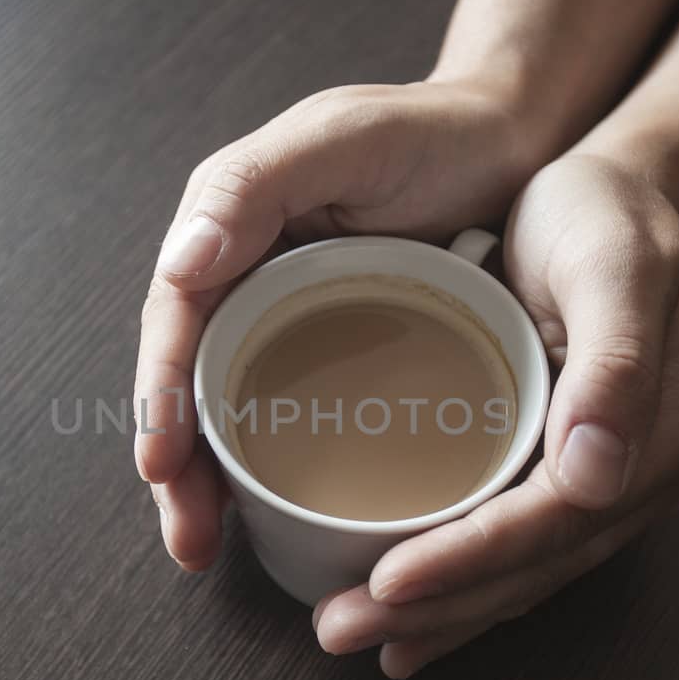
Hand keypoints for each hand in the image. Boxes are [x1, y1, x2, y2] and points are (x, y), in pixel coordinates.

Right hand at [134, 79, 548, 568]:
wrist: (517, 141)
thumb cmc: (433, 130)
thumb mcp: (342, 138)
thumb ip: (253, 186)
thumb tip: (178, 263)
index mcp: (228, 223)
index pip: (175, 320)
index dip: (161, 395)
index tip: (161, 465)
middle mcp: (242, 273)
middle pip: (187, 380)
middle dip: (175, 465)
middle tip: (186, 541)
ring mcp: (285, 314)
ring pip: (225, 409)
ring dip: (207, 482)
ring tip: (204, 549)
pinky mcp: (332, 346)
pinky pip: (281, 412)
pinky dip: (262, 468)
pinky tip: (264, 520)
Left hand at [312, 153, 678, 676]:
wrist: (619, 190)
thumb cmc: (607, 215)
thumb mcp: (616, 265)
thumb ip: (616, 364)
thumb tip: (596, 475)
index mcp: (664, 432)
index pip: (556, 520)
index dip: (472, 559)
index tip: (389, 583)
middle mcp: (641, 473)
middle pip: (535, 565)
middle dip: (440, 608)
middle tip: (341, 629)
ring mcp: (612, 481)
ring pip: (524, 572)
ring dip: (443, 614)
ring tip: (360, 635)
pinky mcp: (570, 472)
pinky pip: (518, 548)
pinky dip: (464, 586)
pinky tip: (409, 616)